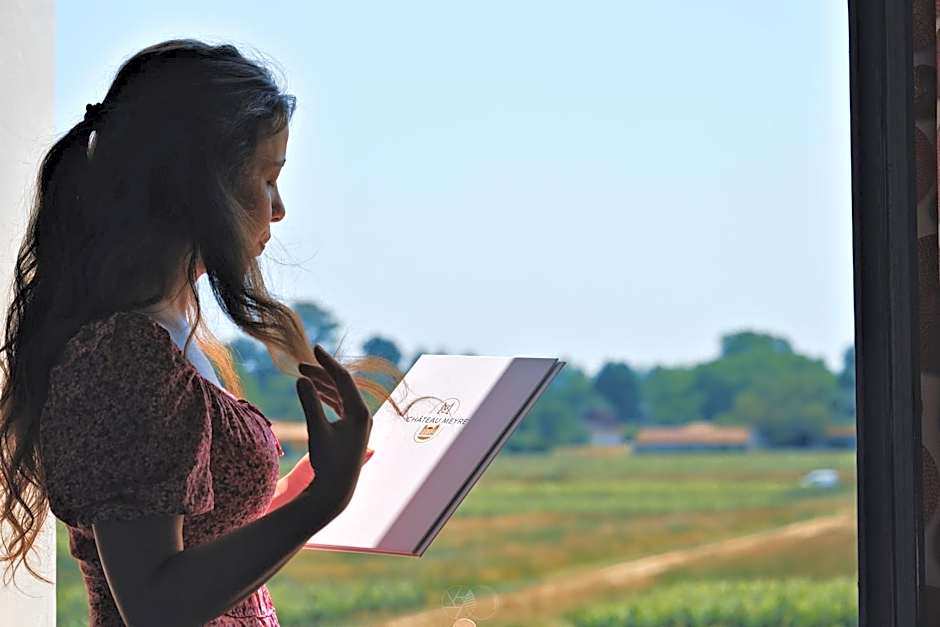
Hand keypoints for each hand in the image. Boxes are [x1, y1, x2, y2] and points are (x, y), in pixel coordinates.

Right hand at [296, 344, 373, 516]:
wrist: (336, 490)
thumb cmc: (328, 462)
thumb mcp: (317, 430)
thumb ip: (310, 403)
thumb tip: (302, 379)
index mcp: (359, 412)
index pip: (344, 379)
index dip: (328, 363)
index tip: (314, 349)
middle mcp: (363, 415)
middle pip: (342, 385)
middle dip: (322, 373)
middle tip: (300, 366)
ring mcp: (359, 422)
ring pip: (340, 395)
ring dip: (323, 385)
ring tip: (303, 375)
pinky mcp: (352, 430)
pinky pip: (340, 405)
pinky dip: (326, 397)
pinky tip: (314, 391)